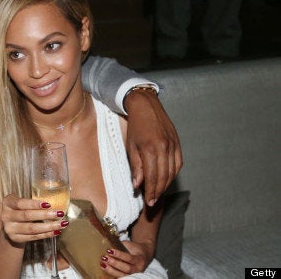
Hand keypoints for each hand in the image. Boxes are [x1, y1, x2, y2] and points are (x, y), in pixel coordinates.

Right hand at [1, 194, 66, 244]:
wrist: (11, 226)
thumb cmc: (20, 210)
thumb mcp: (22, 203)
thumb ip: (32, 203)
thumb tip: (55, 203)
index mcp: (8, 203)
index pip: (21, 203)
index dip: (34, 204)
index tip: (48, 204)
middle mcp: (6, 216)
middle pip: (27, 216)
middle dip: (45, 215)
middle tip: (60, 213)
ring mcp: (10, 229)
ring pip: (31, 228)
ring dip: (49, 226)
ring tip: (62, 224)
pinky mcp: (15, 238)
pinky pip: (33, 237)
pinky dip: (46, 234)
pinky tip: (55, 232)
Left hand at [100, 241, 152, 276]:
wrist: (144, 255)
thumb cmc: (135, 249)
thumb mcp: (130, 245)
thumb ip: (121, 245)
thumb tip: (108, 244)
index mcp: (139, 259)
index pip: (129, 258)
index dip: (119, 254)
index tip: (109, 250)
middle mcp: (138, 268)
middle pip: (127, 268)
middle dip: (115, 263)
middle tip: (105, 258)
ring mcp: (134, 274)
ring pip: (123, 275)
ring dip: (111, 270)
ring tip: (103, 264)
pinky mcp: (129, 277)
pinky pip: (120, 276)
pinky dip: (112, 273)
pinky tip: (105, 269)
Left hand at [124, 89, 182, 205]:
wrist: (146, 106)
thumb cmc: (135, 127)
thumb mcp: (131, 146)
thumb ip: (136, 167)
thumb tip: (137, 185)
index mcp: (150, 149)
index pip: (152, 177)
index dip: (151, 191)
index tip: (149, 202)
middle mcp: (164, 148)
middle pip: (164, 177)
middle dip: (158, 191)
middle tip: (153, 202)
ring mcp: (173, 145)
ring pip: (172, 172)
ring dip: (166, 185)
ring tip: (158, 193)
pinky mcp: (178, 143)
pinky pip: (178, 163)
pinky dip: (173, 174)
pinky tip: (167, 180)